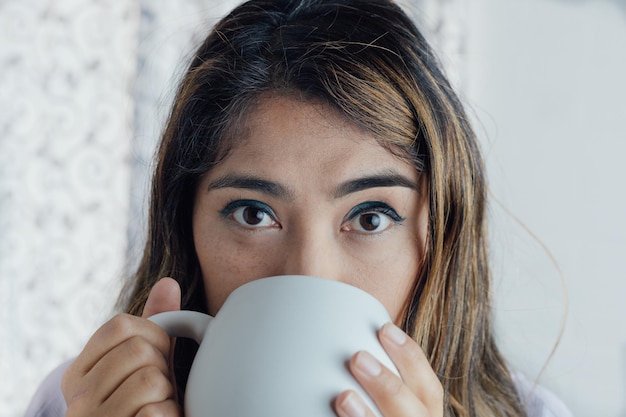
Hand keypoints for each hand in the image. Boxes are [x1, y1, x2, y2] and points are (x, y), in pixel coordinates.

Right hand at [62, 278, 181, 416]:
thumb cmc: (141, 404)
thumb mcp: (143, 364)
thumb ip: (152, 326)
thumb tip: (169, 282)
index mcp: (78, 374)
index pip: (119, 326)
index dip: (152, 334)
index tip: (157, 355)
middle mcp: (77, 400)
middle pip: (139, 351)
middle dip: (162, 367)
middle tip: (158, 389)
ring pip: (151, 380)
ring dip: (167, 395)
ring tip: (158, 408)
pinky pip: (157, 412)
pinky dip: (169, 415)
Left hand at [335, 323, 443, 416]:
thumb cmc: (382, 413)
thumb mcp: (392, 403)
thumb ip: (383, 387)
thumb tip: (356, 347)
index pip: (429, 390)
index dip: (412, 358)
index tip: (384, 329)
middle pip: (414, 414)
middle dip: (389, 386)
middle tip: (358, 358)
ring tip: (344, 397)